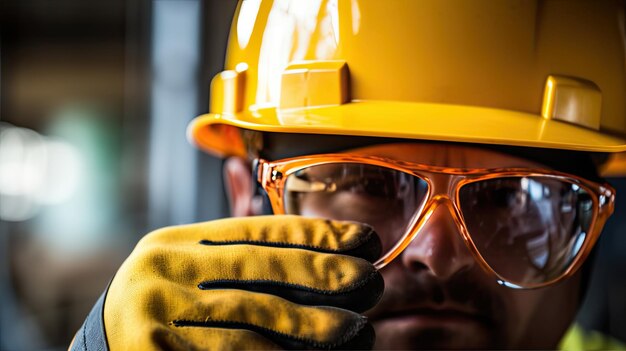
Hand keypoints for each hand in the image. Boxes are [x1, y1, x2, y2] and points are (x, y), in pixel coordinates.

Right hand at [103, 215, 382, 349]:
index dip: (313, 233)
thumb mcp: (188, 269)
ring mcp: (157, 312)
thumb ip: (234, 256)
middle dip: (322, 273)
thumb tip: (316, 253)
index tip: (362, 240)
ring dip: (311, 325)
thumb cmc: (163, 309)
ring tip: (358, 329)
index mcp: (178, 242)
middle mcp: (166, 269)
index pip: (255, 231)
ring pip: (252, 316)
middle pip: (260, 268)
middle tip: (370, 281)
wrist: (103, 347)